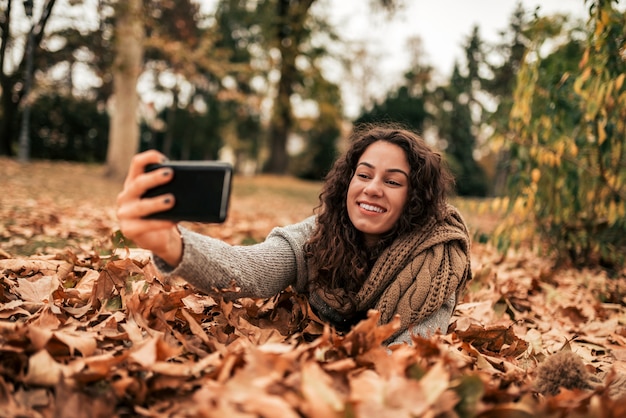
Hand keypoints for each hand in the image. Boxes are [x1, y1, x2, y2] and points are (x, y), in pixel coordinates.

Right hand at [116, 150, 182, 266]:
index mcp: (134, 182)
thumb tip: (194, 182)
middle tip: (170, 174)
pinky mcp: (129, 229)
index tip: (163, 158)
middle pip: (138, 183)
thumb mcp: (165, 197)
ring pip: (141, 206)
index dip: (148, 158)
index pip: (137, 164)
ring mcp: (124, 213)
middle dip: (154, 178)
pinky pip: (144, 226)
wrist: (158, 238)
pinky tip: (172, 221)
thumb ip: (172, 188)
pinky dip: (159, 223)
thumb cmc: (163, 212)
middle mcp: (126, 195)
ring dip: (156, 203)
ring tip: (171, 200)